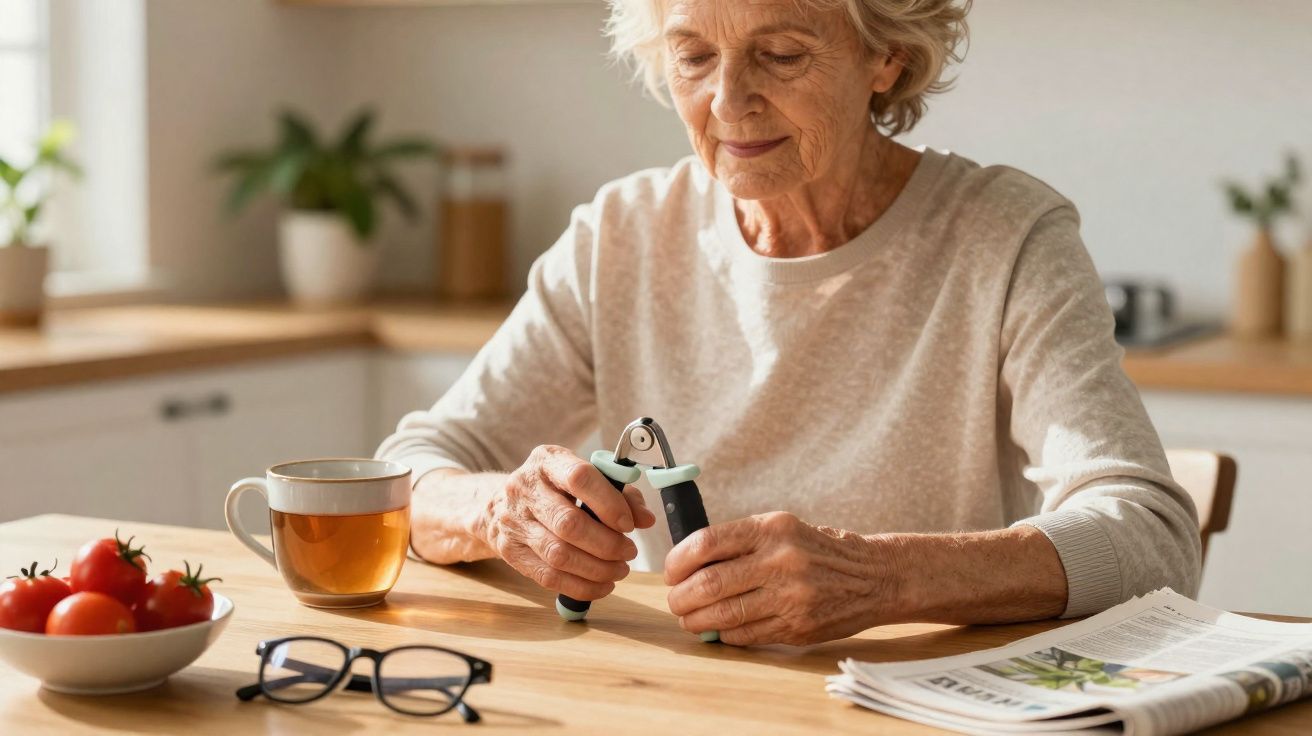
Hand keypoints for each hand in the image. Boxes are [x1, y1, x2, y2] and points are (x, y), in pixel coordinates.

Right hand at [481, 445, 655, 600]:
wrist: (502, 504)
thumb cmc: (556, 489)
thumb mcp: (585, 478)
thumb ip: (620, 494)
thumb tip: (646, 519)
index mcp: (547, 461)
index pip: (579, 478)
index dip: (609, 504)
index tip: (628, 524)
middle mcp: (524, 488)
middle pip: (569, 524)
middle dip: (607, 544)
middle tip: (629, 552)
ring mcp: (513, 522)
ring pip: (559, 554)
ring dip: (597, 569)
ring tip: (619, 569)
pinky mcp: (510, 552)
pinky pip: (548, 577)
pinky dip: (581, 586)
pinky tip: (602, 584)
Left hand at [664, 511, 897, 645]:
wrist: (873, 576)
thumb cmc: (817, 550)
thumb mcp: (781, 528)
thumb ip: (738, 542)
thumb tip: (686, 565)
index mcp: (771, 528)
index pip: (706, 543)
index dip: (677, 561)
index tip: (671, 572)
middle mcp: (780, 560)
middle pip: (708, 584)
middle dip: (680, 598)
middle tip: (675, 601)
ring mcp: (790, 596)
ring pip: (722, 615)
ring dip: (696, 621)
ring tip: (690, 618)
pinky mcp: (797, 627)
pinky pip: (745, 635)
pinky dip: (724, 634)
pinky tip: (720, 628)